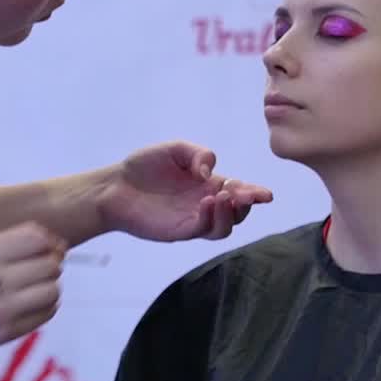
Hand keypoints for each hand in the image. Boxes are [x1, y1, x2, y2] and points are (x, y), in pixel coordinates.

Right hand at [0, 222, 64, 353]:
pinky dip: (45, 305)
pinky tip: (32, 304)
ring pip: (52, 290)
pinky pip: (46, 313)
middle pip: (50, 265)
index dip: (48, 242)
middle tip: (41, 270)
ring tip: (36, 288)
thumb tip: (58, 242)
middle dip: (51, 265)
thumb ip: (12, 242)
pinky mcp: (8, 332)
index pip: (36, 240)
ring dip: (49, 286)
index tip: (45, 248)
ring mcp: (3, 309)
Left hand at [99, 141, 273, 241]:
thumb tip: (210, 172)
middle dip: (247, 204)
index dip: (255, 193)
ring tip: (222, 196)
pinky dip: (211, 218)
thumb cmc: (144, 166)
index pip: (239, 191)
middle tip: (243, 193)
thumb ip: (198, 154)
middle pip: (238, 213)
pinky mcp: (180, 231)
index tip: (265, 194)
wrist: (115, 186)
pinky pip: (203, 230)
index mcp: (209, 184)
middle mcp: (206, 204)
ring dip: (230, 214)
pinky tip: (206, 202)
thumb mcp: (175, 149)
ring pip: (225, 227)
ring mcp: (194, 219)